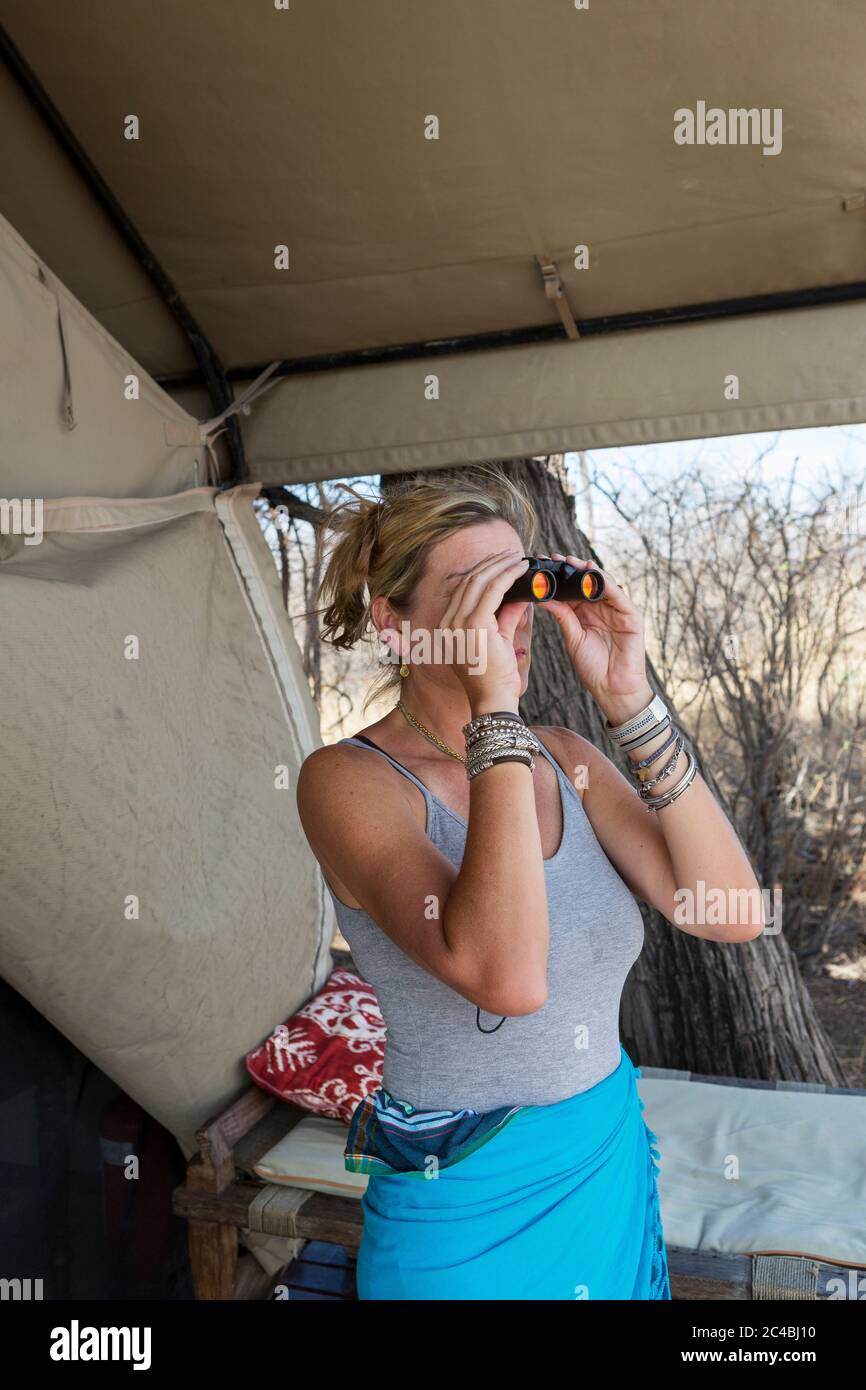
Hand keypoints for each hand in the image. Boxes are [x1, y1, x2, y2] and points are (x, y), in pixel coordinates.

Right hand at [438, 551, 530, 712]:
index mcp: (449, 626)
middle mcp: (449, 622)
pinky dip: (509, 576)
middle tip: (514, 556)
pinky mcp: (474, 624)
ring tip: (521, 560)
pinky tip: (523, 569)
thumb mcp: (499, 640)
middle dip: (494, 564)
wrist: (493, 701)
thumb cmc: (496, 677)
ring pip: (481, 581)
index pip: (465, 589)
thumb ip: (505, 616)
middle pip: (470, 580)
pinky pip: (493, 590)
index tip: (504, 563)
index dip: (485, 572)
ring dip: (503, 566)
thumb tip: (520, 595)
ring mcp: (458, 622)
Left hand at [536, 552, 651, 722]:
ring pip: (603, 584)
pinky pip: (619, 595)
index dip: (558, 576)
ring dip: (588, 572)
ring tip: (572, 562)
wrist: (612, 689)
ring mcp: (618, 610)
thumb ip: (562, 615)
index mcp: (586, 613)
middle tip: (553, 557)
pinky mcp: (632, 616)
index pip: (572, 588)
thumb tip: (541, 596)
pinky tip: (594, 574)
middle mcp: (602, 608)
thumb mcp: (572, 637)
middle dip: (571, 569)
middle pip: (587, 582)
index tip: (541, 565)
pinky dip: (607, 583)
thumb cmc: (593, 667)